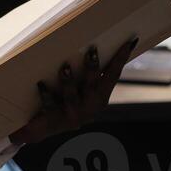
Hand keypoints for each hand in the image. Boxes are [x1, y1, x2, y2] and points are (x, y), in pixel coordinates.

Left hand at [10, 37, 138, 146]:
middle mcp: (90, 109)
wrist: (43, 129)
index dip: (121, 59)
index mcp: (100, 98)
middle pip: (93, 86)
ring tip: (65, 68)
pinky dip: (46, 94)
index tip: (129, 41)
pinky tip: (41, 83)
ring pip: (73, 97)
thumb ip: (87, 73)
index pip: (113, 75)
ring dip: (69, 82)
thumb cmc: (63, 102)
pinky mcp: (55, 121)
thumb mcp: (79, 89)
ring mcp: (73, 116)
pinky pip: (50, 106)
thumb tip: (92, 42)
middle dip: (93, 69)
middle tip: (92, 50)